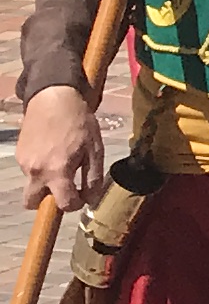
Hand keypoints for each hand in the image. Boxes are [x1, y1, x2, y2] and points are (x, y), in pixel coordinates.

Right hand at [18, 82, 99, 215]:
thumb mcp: (95, 150)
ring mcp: (23, 162)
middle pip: (32, 203)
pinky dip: (39, 167)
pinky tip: (51, 150)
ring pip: (32, 184)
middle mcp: (36, 171)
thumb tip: (90, 199)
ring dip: (45, 181)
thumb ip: (93, 179)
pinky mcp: (19, 154)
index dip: (75, 203)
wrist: (53, 98)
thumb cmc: (79, 123)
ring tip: (60, 160)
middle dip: (47, 201)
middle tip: (63, 187)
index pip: (63, 204)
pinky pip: (28, 170)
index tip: (81, 195)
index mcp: (57, 171)